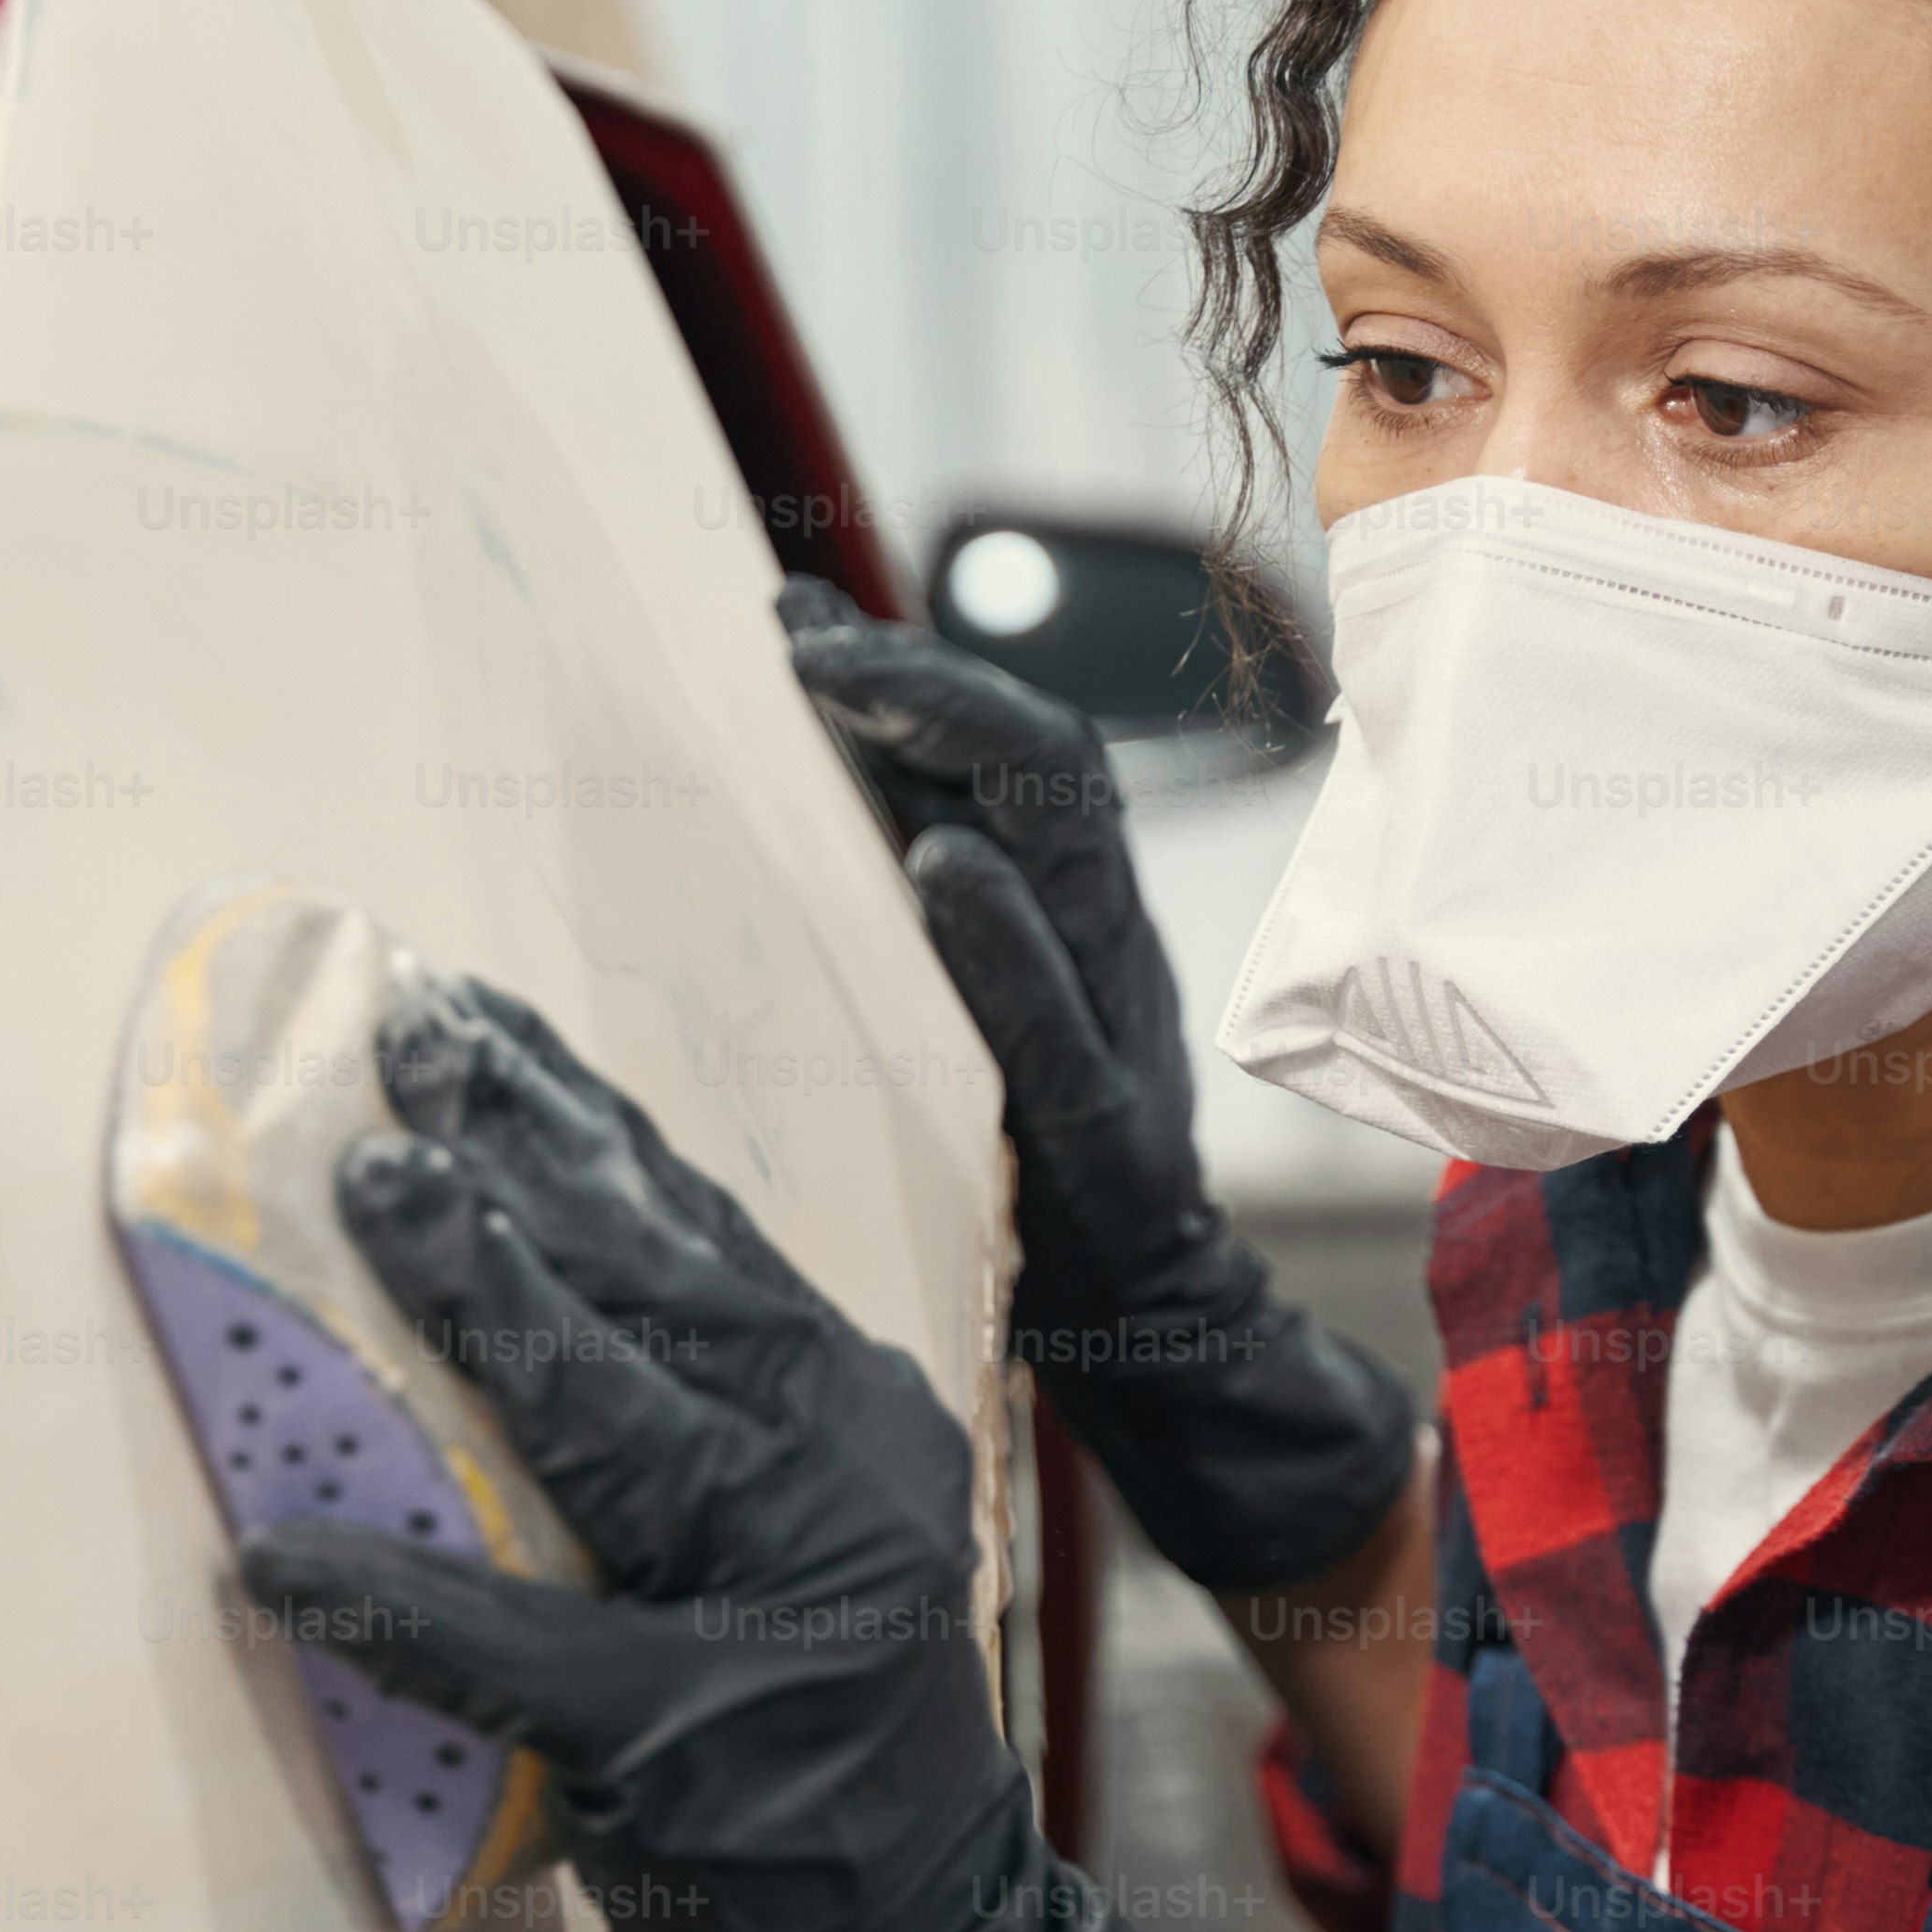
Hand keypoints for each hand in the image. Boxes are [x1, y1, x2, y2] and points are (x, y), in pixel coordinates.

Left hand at [231, 977, 1206, 1931]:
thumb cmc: (832, 1747)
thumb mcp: (801, 1538)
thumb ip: (699, 1419)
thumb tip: (525, 1277)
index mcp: (853, 1412)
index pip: (700, 1234)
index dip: (578, 1119)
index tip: (469, 1019)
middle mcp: (838, 1476)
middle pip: (662, 1283)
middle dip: (521, 1150)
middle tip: (400, 1042)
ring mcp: (771, 1609)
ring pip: (609, 1417)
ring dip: (476, 1295)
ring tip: (362, 1193)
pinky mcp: (683, 1743)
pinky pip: (507, 1650)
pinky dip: (385, 1600)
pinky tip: (273, 1557)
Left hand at [779, 579, 1424, 1593]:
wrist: (1140, 1311)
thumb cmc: (1028, 1138)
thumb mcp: (969, 992)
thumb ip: (909, 879)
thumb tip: (799, 736)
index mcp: (1075, 900)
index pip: (1012, 740)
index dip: (910, 663)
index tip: (791, 620)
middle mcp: (1107, 936)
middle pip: (1047, 759)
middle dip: (924, 679)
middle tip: (804, 643)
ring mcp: (1114, 1025)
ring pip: (1073, 850)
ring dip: (963, 753)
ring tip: (851, 693)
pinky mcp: (1101, 1130)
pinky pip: (1061, 1017)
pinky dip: (1005, 940)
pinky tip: (940, 874)